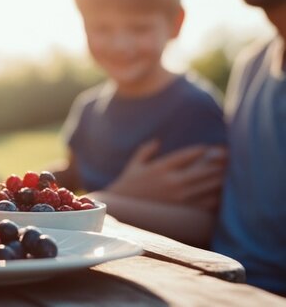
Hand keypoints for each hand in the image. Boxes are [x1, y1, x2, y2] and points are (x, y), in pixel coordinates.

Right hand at [105, 140, 225, 210]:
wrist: (123, 210)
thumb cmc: (128, 185)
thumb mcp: (134, 165)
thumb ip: (146, 150)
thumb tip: (158, 141)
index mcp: (161, 168)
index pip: (187, 155)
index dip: (201, 150)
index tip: (208, 148)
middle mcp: (172, 181)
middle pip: (203, 170)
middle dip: (218, 162)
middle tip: (228, 158)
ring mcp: (179, 197)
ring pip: (208, 186)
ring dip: (221, 178)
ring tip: (228, 173)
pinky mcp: (183, 210)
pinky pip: (206, 202)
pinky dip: (216, 196)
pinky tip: (220, 192)